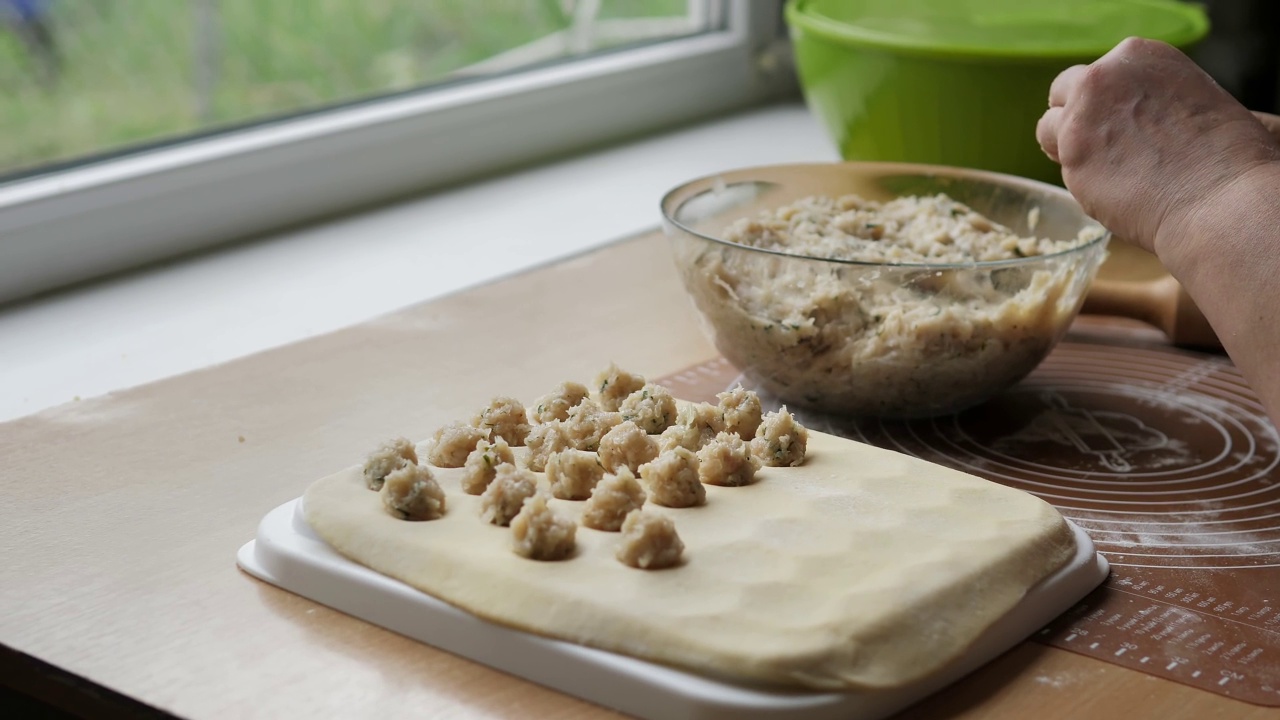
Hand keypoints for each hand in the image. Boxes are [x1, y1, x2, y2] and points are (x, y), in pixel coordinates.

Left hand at [1036, 38, 1279, 257]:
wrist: (1217, 197)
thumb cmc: (1224, 156)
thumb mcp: (1192, 97)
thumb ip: (1149, 98)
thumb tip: (1130, 117)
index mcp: (1139, 55)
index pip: (1102, 72)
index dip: (1106, 100)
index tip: (1118, 120)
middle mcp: (1103, 77)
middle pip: (1064, 90)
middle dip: (1075, 115)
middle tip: (1096, 144)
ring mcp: (1080, 116)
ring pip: (1047, 127)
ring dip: (1064, 146)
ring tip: (1098, 169)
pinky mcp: (1070, 156)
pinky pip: (1060, 165)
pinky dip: (1076, 177)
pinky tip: (1106, 189)